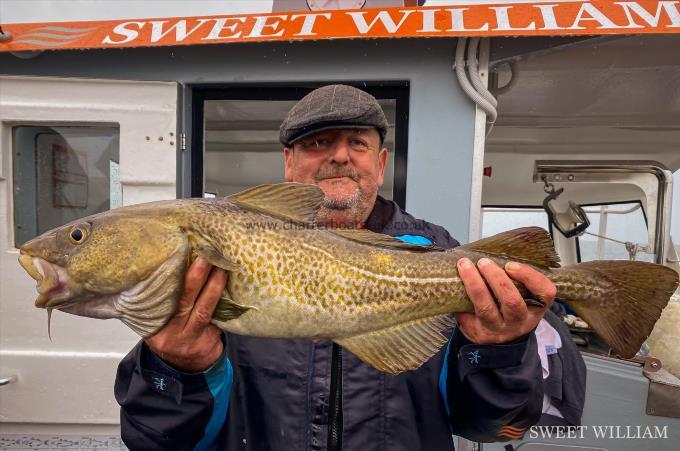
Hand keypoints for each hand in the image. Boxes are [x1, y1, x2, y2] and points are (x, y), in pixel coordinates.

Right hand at [145, 257, 225, 371]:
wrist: (187, 367)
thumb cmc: (174, 334)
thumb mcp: (160, 322)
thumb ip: (163, 302)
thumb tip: (174, 264)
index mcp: (152, 325)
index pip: (159, 298)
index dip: (169, 278)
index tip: (179, 256)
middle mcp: (169, 333)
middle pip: (184, 300)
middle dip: (196, 277)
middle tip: (206, 256)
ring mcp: (189, 340)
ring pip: (203, 310)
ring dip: (214, 287)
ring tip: (222, 268)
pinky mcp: (207, 343)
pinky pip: (217, 320)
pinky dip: (224, 303)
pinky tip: (231, 288)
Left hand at [455, 257, 555, 343]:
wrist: (497, 339)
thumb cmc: (509, 310)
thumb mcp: (523, 297)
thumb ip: (518, 279)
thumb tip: (498, 250)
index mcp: (535, 308)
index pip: (544, 293)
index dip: (529, 276)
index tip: (511, 265)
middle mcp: (518, 321)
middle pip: (511, 301)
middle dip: (496, 278)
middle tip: (483, 262)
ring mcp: (497, 329)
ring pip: (486, 307)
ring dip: (474, 283)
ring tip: (465, 266)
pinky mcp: (477, 332)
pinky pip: (467, 314)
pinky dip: (459, 298)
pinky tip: (454, 285)